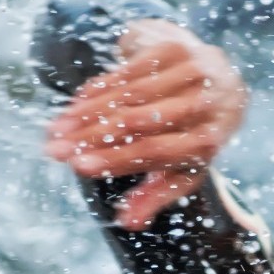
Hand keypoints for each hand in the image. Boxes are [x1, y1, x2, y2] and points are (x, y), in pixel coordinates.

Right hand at [42, 18, 246, 230]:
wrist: (220, 77)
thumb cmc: (195, 131)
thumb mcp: (185, 166)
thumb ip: (157, 194)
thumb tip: (129, 223)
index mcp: (210, 139)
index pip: (157, 151)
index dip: (117, 159)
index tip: (80, 167)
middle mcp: (206, 104)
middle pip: (140, 123)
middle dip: (91, 138)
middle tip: (53, 150)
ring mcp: (193, 72)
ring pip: (129, 95)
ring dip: (87, 114)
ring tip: (56, 130)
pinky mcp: (175, 50)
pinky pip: (127, 72)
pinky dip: (98, 89)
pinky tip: (75, 105)